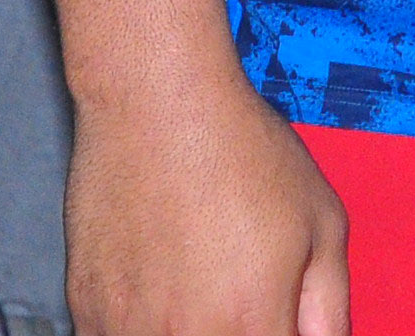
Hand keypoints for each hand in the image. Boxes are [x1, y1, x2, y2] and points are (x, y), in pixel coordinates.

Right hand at [68, 68, 350, 335]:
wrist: (157, 102)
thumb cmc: (243, 152)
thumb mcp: (323, 225)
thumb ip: (329, 311)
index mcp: (252, 326)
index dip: (278, 335)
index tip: (275, 319)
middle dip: (239, 330)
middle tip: (238, 290)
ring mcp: (128, 330)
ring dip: (187, 328)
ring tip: (196, 280)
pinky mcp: (86, 311)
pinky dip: (142, 324)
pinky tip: (159, 281)